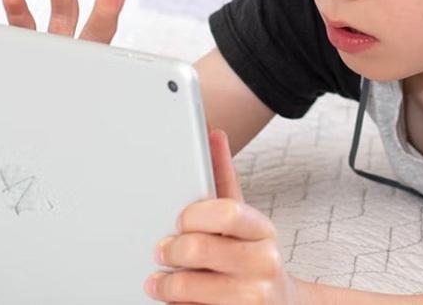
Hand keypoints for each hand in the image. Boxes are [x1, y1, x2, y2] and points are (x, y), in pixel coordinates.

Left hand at [145, 127, 303, 303]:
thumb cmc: (254, 260)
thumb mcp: (245, 221)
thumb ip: (225, 180)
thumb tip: (213, 134)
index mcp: (263, 230)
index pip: (225, 210)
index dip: (192, 215)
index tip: (179, 221)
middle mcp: (264, 264)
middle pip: (197, 248)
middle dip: (169, 250)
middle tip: (160, 252)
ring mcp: (253, 299)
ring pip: (186, 286)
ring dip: (164, 285)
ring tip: (159, 282)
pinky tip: (180, 301)